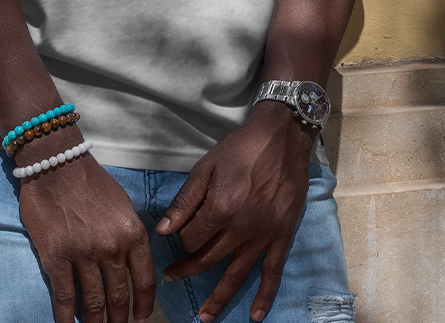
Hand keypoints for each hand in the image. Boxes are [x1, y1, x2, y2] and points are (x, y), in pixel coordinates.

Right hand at [18, 147, 156, 322]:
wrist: (57, 163)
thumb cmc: (90, 182)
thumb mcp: (122, 204)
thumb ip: (130, 234)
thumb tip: (135, 263)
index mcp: (132, 233)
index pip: (145, 280)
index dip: (144, 307)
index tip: (141, 321)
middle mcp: (112, 247)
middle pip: (120, 296)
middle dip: (121, 320)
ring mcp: (84, 254)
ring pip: (93, 303)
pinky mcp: (57, 257)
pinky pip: (64, 298)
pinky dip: (66, 319)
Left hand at [155, 102, 315, 321]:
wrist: (280, 139)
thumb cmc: (240, 149)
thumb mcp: (206, 167)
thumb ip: (185, 201)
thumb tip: (163, 230)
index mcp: (219, 210)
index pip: (191, 239)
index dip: (179, 239)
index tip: (175, 235)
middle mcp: (241, 229)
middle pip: (208, 259)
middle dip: (186, 270)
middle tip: (171, 278)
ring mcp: (263, 236)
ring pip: (236, 275)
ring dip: (219, 298)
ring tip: (205, 317)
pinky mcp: (281, 236)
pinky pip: (272, 273)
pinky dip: (264, 297)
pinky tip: (254, 316)